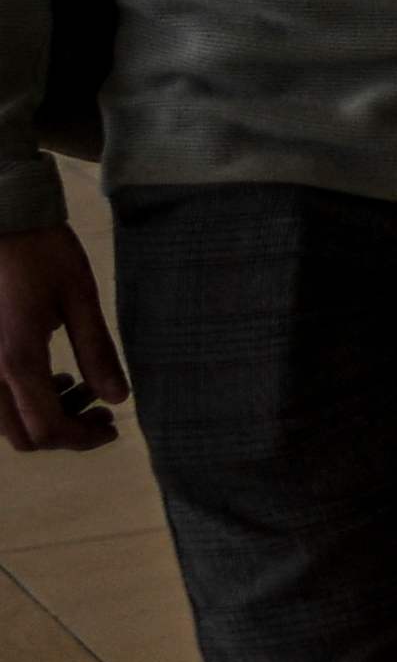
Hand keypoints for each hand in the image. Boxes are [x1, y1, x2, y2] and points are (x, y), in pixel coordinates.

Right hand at [0, 227, 125, 454]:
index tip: (114, 427)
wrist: (2, 222)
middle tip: (101, 408)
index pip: (47, 429)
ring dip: (44, 417)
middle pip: (23, 436)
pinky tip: (52, 376)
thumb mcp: (80, 298)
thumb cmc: (43, 253)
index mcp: (17, 361)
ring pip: (5, 423)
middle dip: (66, 432)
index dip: (83, 439)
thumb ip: (98, 352)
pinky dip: (24, 401)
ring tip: (80, 386)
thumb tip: (119, 398)